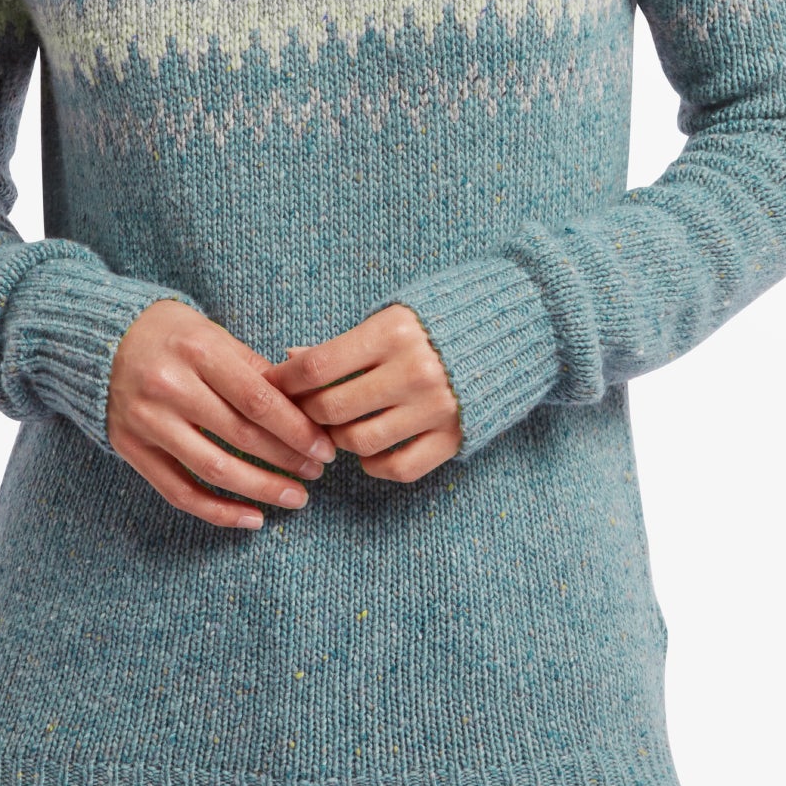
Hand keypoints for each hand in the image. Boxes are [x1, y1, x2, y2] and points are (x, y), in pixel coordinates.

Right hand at [106, 299, 339, 528]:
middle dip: (287, 459)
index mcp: (199, 351)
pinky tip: (253, 518)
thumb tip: (305, 407)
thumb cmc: (174, 335)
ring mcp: (147, 421)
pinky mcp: (130, 448)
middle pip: (240, 436)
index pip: (258, 399)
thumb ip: (257, 369)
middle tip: (318, 473)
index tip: (325, 448)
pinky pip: (179, 492)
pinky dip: (218, 511)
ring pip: (213, 470)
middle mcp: (169, 387)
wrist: (104, 338)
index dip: (296, 429)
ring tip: (296, 498)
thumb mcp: (215, 335)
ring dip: (261, 490)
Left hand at [271, 304, 462, 483]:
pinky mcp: (453, 436)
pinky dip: (375, 465)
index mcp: (395, 331)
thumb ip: (343, 342)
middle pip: (332, 409)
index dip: (286, 380)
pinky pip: (397, 468)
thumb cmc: (439, 320)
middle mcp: (415, 370)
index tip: (274, 384)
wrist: (512, 329)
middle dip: (307, 413)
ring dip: (338, 440)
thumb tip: (289, 360)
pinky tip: (370, 450)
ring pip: (358, 443)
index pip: (319, 365)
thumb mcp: (391, 317)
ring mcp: (436, 407)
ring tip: (339, 427)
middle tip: (304, 409)